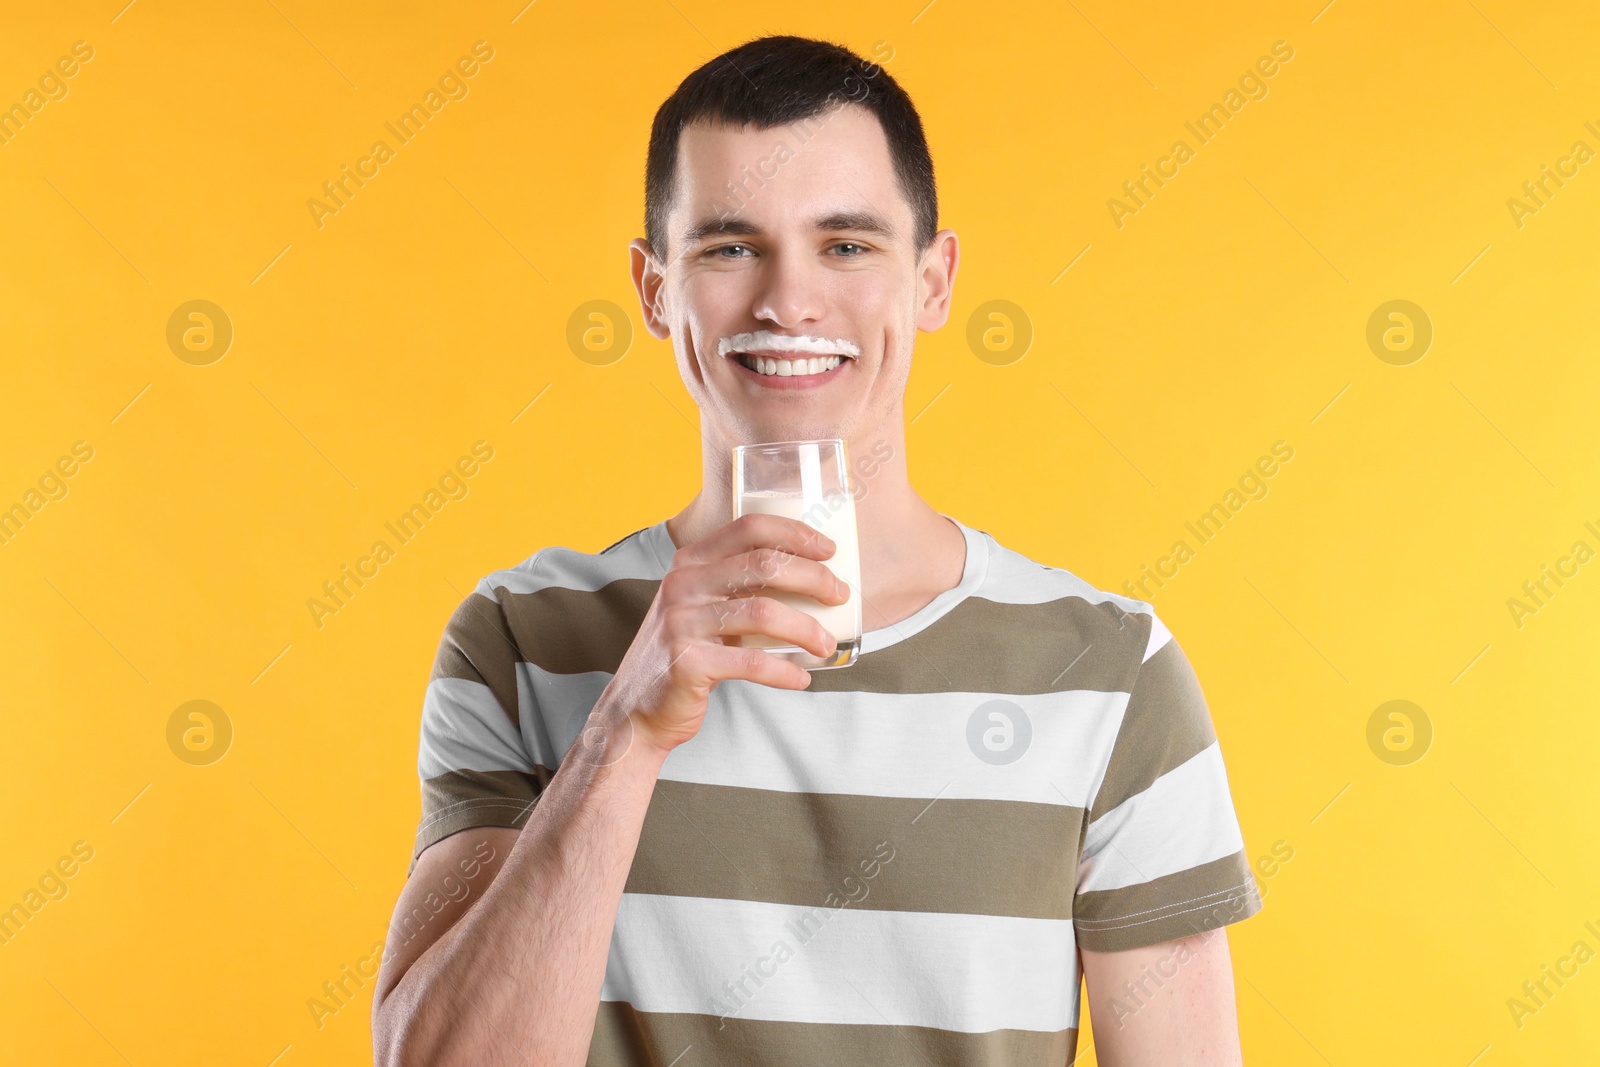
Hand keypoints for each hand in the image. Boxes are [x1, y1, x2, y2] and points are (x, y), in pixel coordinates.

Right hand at [587, 513, 849, 761]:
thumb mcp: (701, 608)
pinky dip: (784, 671)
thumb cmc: (684, 655)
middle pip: (763, 564)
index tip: (829, 550)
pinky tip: (801, 679)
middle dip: (813, 577)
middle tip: (840, 595)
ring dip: (806, 630)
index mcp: (690, 563)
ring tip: (827, 646)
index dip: (794, 533)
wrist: (635, 710)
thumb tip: (811, 580)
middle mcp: (683, 584)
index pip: (748, 528)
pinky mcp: (687, 662)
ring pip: (763, 613)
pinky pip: (751, 663)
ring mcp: (682, 622)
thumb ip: (736, 587)